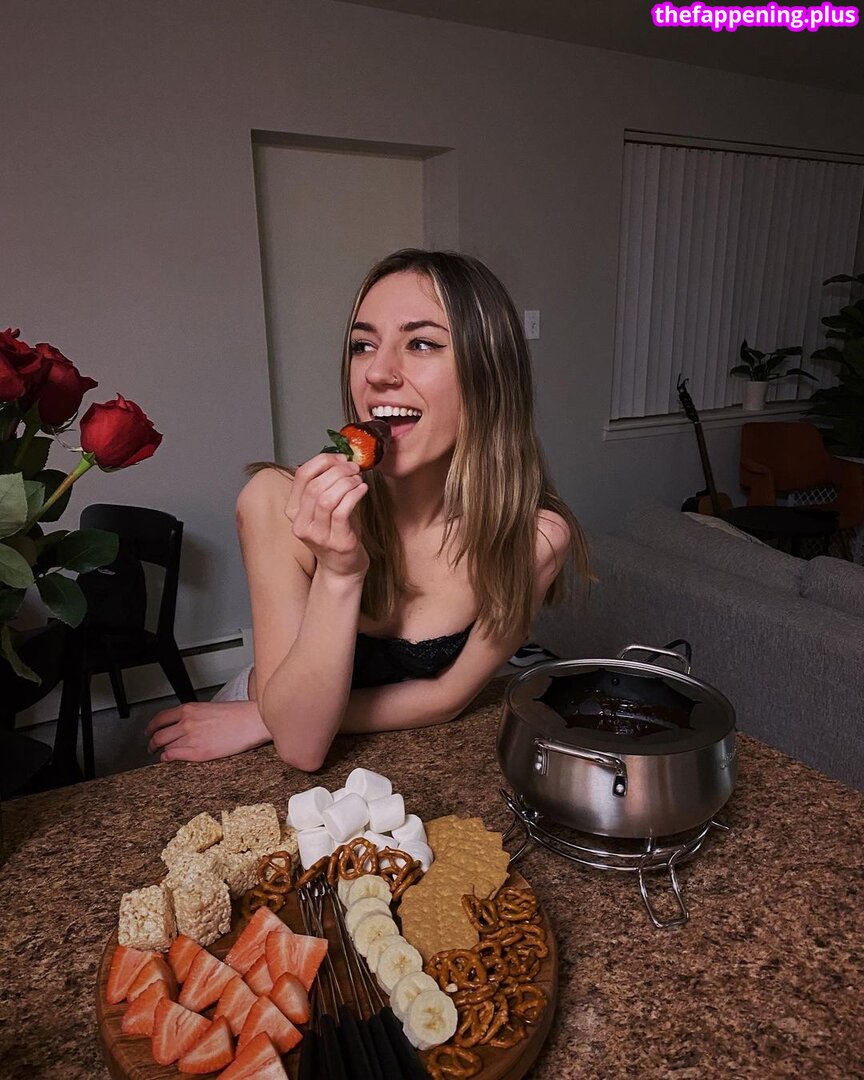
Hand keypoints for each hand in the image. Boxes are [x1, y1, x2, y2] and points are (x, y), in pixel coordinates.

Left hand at [145, 700, 270, 761]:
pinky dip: (167, 758)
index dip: (151, 727)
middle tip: (150, 747)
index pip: (160, 718)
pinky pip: (172, 755)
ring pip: (164, 746)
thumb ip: (193, 715)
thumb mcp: (209, 708)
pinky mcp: (197, 752)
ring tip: (161, 754)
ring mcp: (190, 737)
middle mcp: (186, 722)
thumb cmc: (236, 715)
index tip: (149, 731)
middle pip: (158, 735)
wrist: (251, 722)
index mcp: (189, 709)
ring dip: (160, 751)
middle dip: (151, 743)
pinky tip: (169, 758)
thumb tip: (182, 725)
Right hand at [286, 453, 369, 578]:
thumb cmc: (336, 534)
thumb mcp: (324, 509)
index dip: (322, 461)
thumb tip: (340, 459)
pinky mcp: (336, 542)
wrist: (343, 568)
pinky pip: (342, 511)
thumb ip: (325, 486)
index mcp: (293, 511)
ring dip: (346, 483)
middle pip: (315, 485)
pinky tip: (363, 489)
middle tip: (354, 468)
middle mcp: (301, 524)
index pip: (302, 475)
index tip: (340, 458)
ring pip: (326, 498)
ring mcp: (318, 535)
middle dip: (338, 471)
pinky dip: (354, 495)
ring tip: (358, 480)